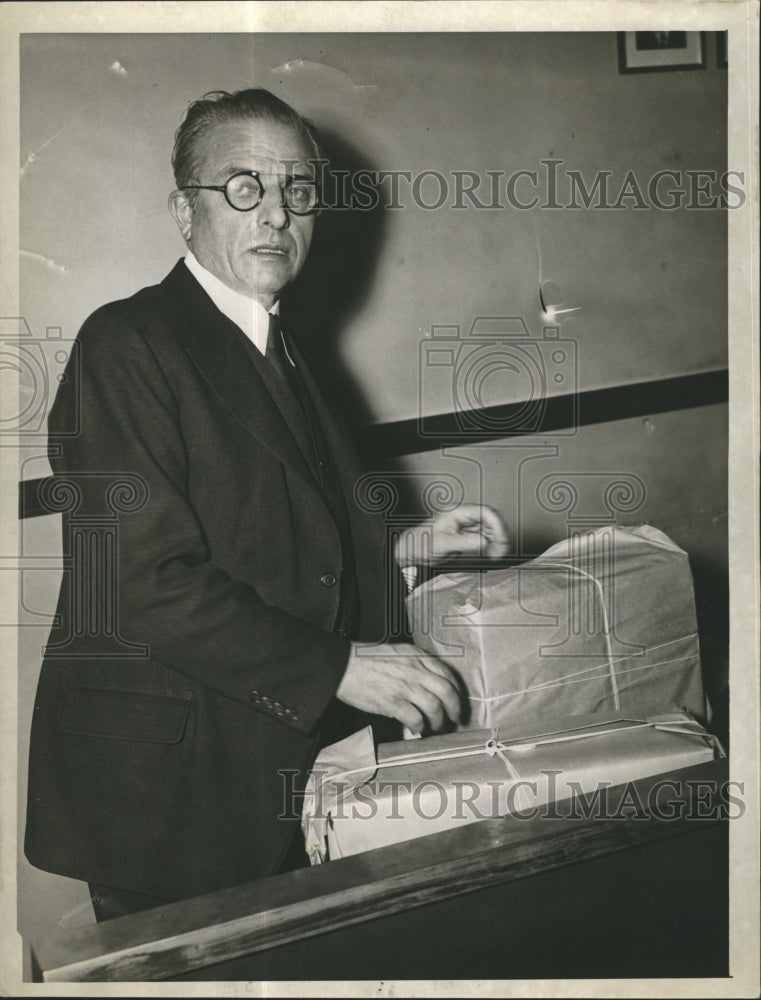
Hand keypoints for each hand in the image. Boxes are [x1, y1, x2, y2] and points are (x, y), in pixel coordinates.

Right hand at [336, 642, 463, 734]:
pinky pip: (415, 718)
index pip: (447, 673)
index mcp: (417, 656)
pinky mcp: (392, 702)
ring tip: (436, 727)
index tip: (457, 700)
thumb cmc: (366, 659)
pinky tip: (417, 729)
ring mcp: (404, 686)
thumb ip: (416, 663)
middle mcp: (414, 670)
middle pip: (446, 691)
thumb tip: (430, 681)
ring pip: (434, 707)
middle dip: (454, 708)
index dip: (457, 690)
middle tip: (454, 718)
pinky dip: (419, 727)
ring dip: (438, 721)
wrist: (343, 665)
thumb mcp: (398, 652)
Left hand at [395, 503, 509, 567]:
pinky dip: (490, 547)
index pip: (486, 512)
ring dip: (496, 543)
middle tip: (501, 551)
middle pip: (491, 521)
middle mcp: (463, 517)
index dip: (497, 525)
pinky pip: (484, 539)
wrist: (411, 551)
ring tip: (495, 556)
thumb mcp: (443, 544)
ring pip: (489, 531)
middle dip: (499, 536)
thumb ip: (465, 542)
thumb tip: (484, 541)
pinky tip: (490, 555)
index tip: (502, 540)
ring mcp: (465, 527)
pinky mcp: (466, 537)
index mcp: (458, 512)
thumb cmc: (420, 543)